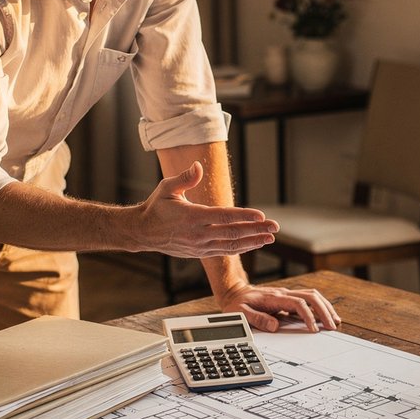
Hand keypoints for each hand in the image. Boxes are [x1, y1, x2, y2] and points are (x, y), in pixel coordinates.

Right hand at [137, 162, 277, 257]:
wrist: (143, 233)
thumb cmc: (156, 206)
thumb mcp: (166, 188)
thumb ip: (184, 178)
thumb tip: (197, 166)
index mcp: (192, 216)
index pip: (223, 216)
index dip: (243, 216)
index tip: (261, 215)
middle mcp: (198, 233)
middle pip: (232, 232)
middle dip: (256, 230)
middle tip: (275, 227)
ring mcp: (200, 246)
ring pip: (231, 245)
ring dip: (253, 241)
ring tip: (270, 237)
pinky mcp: (201, 252)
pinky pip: (225, 251)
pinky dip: (242, 248)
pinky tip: (255, 243)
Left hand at [218, 283, 339, 332]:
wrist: (235, 292)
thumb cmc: (237, 303)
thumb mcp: (241, 313)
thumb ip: (257, 319)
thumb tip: (275, 326)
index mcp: (274, 298)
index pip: (298, 304)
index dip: (308, 316)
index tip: (313, 329)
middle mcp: (283, 294)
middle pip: (311, 296)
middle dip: (324, 311)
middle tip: (332, 326)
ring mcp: (287, 295)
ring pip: (312, 295)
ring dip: (325, 307)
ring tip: (334, 321)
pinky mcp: (288, 298)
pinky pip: (308, 299)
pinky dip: (320, 306)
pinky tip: (325, 316)